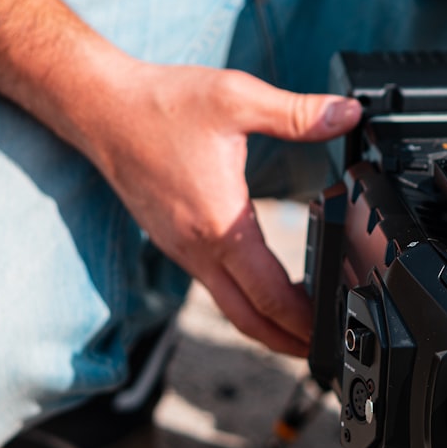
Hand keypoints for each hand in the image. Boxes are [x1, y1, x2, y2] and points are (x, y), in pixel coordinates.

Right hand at [82, 62, 361, 355]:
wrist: (98, 107)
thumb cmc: (160, 105)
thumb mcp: (237, 98)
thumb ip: (298, 112)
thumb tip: (349, 115)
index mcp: (220, 225)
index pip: (269, 295)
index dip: (304, 321)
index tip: (331, 331)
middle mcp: (198, 248)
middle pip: (248, 319)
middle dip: (286, 340)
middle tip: (321, 348)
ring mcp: (182, 249)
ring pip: (229, 305)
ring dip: (265, 321)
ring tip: (302, 324)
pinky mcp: (173, 241)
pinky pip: (214, 284)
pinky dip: (243, 298)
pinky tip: (263, 285)